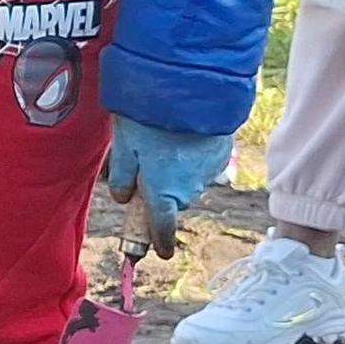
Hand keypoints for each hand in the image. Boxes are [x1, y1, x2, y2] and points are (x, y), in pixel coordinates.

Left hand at [99, 115, 234, 256]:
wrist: (191, 90)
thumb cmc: (149, 117)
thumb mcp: (123, 145)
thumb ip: (121, 177)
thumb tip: (124, 198)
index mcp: (162, 192)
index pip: (161, 228)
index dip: (159, 242)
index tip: (162, 253)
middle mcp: (189, 189)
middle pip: (172, 200)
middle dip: (161, 190)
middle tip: (147, 162)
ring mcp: (210, 173)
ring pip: (189, 182)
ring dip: (178, 171)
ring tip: (166, 140)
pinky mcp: (222, 155)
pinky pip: (203, 165)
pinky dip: (193, 157)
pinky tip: (184, 135)